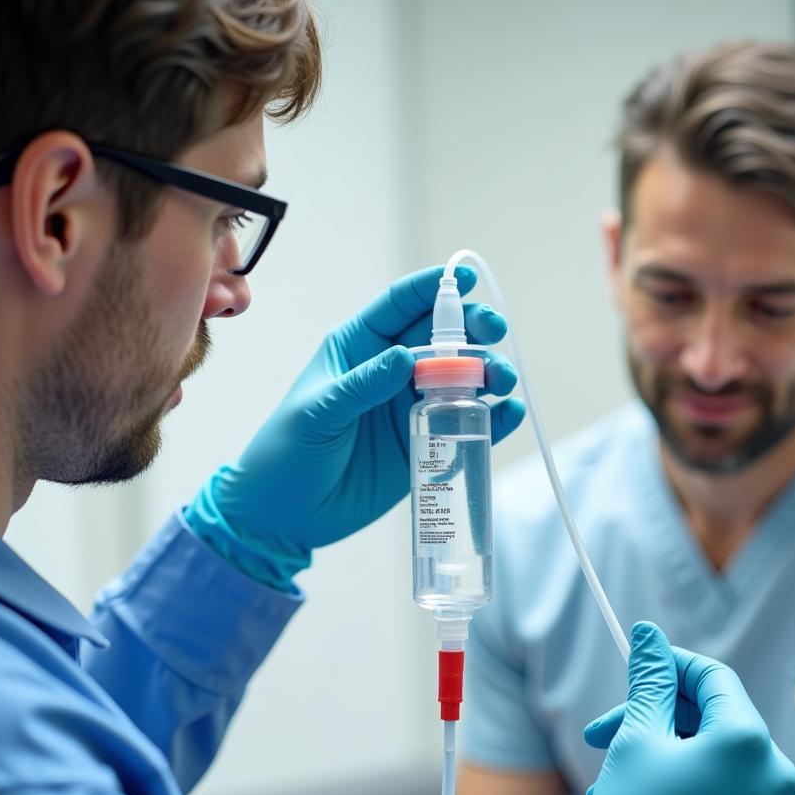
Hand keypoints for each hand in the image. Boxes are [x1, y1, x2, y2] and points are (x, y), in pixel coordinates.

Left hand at [186, 265, 523, 587]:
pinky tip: (508, 412)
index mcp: (358, 349)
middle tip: (494, 331)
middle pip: (442, 338)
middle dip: (473, 328)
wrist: (286, 516)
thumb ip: (361, 385)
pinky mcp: (428, 444)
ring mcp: (412, 408)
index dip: (432, 288)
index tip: (463, 278)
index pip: (400, 306)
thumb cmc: (287, 453)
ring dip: (489, 372)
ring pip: (464, 378)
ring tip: (501, 380)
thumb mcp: (318, 413)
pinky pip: (468, 424)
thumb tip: (407, 356)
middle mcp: (391, 371)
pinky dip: (493, 416)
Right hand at [555, 622, 794, 794]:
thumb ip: (649, 681)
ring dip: (670, 760)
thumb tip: (650, 635)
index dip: (671, 665)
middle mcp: (777, 777)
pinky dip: (696, 794)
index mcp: (748, 742)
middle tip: (604, 733)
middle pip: (716, 722)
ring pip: (721, 764)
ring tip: (618, 779)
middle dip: (657, 720)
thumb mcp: (636, 740)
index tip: (639, 665)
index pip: (713, 678)